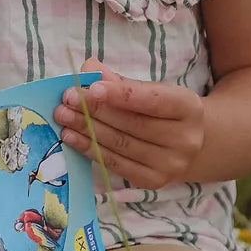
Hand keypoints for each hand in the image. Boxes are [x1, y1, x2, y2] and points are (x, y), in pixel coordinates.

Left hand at [54, 57, 204, 189]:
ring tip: (62, 116)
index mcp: (188, 107)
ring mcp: (171, 165)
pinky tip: (71, 137)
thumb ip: (119, 80)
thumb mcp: (150, 88)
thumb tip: (89, 68)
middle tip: (66, 99)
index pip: (151, 100)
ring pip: (121, 145)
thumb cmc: (161, 109)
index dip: (120, 94)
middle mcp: (185, 139)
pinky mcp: (154, 182)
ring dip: (87, 129)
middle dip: (94, 110)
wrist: (187, 144)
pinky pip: (116, 164)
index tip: (90, 87)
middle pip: (132, 124)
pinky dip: (90, 149)